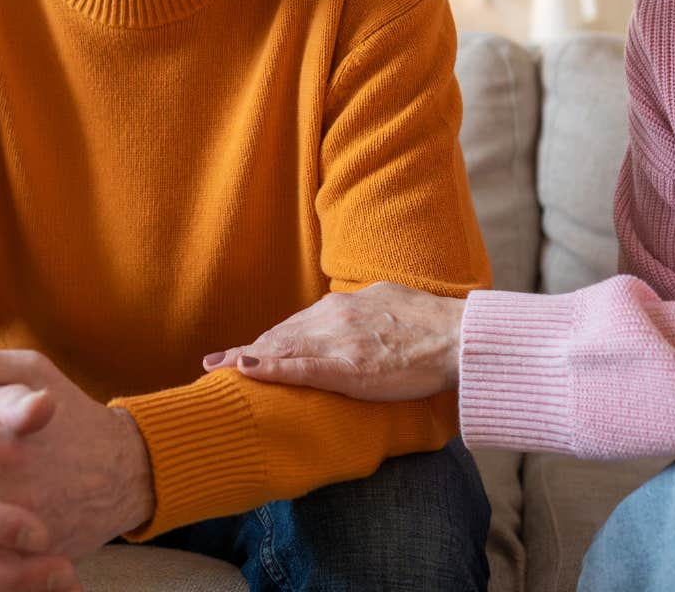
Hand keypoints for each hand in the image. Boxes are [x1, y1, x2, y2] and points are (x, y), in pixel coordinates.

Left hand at [201, 281, 465, 400]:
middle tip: (216, 361)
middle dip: (249, 348)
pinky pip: (298, 368)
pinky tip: (243, 369)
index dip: (271, 339)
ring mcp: (338, 341)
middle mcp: (335, 317)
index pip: (299, 324)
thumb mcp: (392, 304)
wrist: (458, 337)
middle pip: (282, 334)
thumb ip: (367, 311)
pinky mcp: (346, 367)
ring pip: (281, 348)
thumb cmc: (434, 325)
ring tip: (216, 366)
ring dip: (245, 357)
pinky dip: (268, 368)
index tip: (248, 348)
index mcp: (347, 305)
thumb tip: (359, 315)